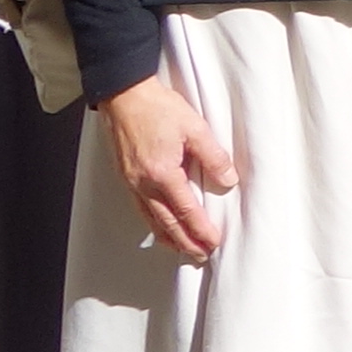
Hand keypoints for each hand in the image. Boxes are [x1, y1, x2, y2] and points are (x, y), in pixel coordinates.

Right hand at [95, 72, 241, 263]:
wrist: (123, 95)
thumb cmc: (157, 108)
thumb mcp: (195, 128)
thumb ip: (213, 156)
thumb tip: (228, 180)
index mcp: (162, 174)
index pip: (186, 211)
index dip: (200, 230)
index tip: (213, 242)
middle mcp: (143, 183)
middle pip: (166, 223)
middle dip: (185, 242)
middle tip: (201, 255)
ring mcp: (131, 182)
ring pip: (150, 219)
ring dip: (167, 237)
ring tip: (182, 248)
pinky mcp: (125, 176)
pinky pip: (140, 208)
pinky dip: (152, 223)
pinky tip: (158, 226)